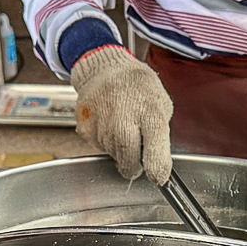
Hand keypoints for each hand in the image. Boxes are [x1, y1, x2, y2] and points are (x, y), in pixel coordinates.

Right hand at [71, 46, 173, 184]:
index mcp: (149, 114)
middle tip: (139, 150)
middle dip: (136, 165)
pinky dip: (107, 142)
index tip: (159, 177)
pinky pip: (101, 148)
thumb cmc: (137, 87)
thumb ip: (161, 136)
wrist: (104, 68)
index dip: (158, 170)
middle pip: (130, 163)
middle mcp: (123, 122)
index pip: (154, 153)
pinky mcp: (86, 131)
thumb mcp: (161, 106)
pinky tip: (110, 123)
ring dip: (121, 151)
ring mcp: (102, 127)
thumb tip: (159, 166)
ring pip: (115, 157)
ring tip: (123, 125)